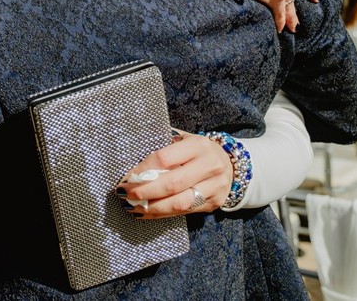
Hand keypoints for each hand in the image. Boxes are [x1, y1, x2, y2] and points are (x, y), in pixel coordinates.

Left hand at [115, 130, 232, 217]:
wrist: (232, 165)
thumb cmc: (198, 151)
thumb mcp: (185, 141)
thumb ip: (164, 147)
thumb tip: (132, 161)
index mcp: (198, 145)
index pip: (164, 158)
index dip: (143, 170)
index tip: (126, 176)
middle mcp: (209, 166)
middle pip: (171, 184)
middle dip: (144, 191)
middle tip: (124, 193)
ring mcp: (213, 187)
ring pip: (179, 202)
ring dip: (151, 208)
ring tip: (132, 207)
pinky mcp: (213, 203)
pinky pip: (184, 212)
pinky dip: (162, 214)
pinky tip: (146, 213)